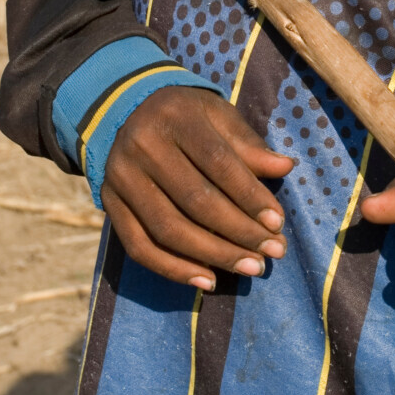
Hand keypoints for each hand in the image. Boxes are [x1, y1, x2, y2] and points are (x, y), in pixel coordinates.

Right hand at [100, 87, 292, 291]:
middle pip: (195, 200)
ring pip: (168, 228)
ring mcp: (121, 178)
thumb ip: (249, 146)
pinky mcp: (109, 205)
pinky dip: (173, 269)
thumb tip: (285, 167)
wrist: (126, 112)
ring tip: (250, 268)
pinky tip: (207, 281)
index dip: (249, 195)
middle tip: (272, 252)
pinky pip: (139, 247)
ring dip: (213, 256)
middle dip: (239, 232)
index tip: (278, 223)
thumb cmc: (186, 117)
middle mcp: (142, 146)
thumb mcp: (218, 116)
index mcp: (175, 117)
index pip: (218, 162)